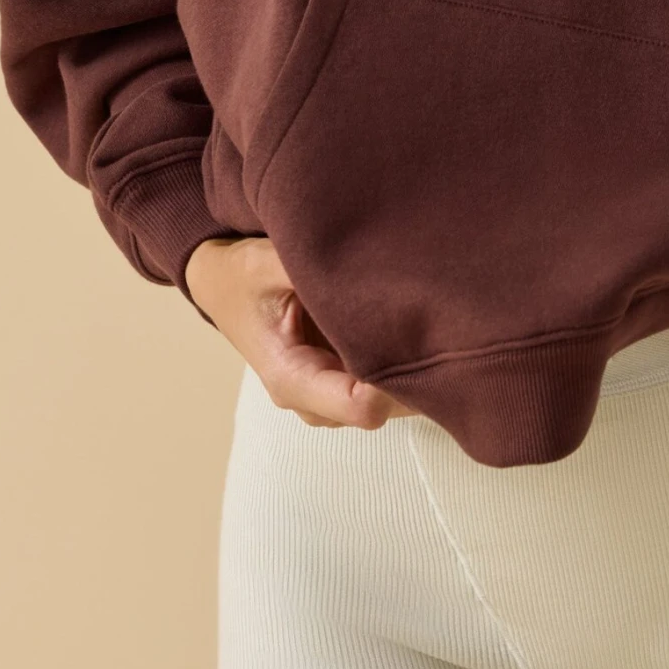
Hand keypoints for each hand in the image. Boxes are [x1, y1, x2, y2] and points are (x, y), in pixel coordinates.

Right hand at [184, 236, 418, 427]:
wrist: (222, 284)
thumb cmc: (242, 276)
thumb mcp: (266, 262)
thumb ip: (310, 266)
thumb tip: (362, 260)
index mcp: (292, 378)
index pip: (361, 406)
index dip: (398, 381)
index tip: (421, 339)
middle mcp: (315, 400)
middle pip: (387, 408)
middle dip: (416, 373)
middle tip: (446, 327)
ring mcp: (331, 394)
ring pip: (393, 399)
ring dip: (414, 366)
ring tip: (437, 320)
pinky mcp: (344, 379)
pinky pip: (387, 382)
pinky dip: (406, 359)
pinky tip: (422, 322)